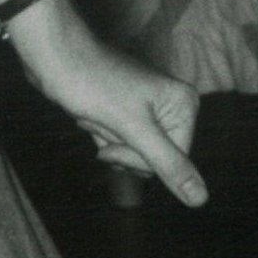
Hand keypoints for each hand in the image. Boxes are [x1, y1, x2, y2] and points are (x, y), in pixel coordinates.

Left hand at [7, 0, 207, 205]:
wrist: (55, 57)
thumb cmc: (93, 83)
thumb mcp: (133, 128)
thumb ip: (168, 164)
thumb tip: (201, 200)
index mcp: (184, 105)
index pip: (173, 161)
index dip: (139, 156)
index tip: (118, 131)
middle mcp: (172, 106)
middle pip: (154, 160)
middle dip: (123, 149)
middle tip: (106, 119)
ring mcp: (150, 110)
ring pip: (134, 155)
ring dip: (110, 141)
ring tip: (98, 114)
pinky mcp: (128, 113)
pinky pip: (121, 144)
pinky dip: (103, 137)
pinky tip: (93, 116)